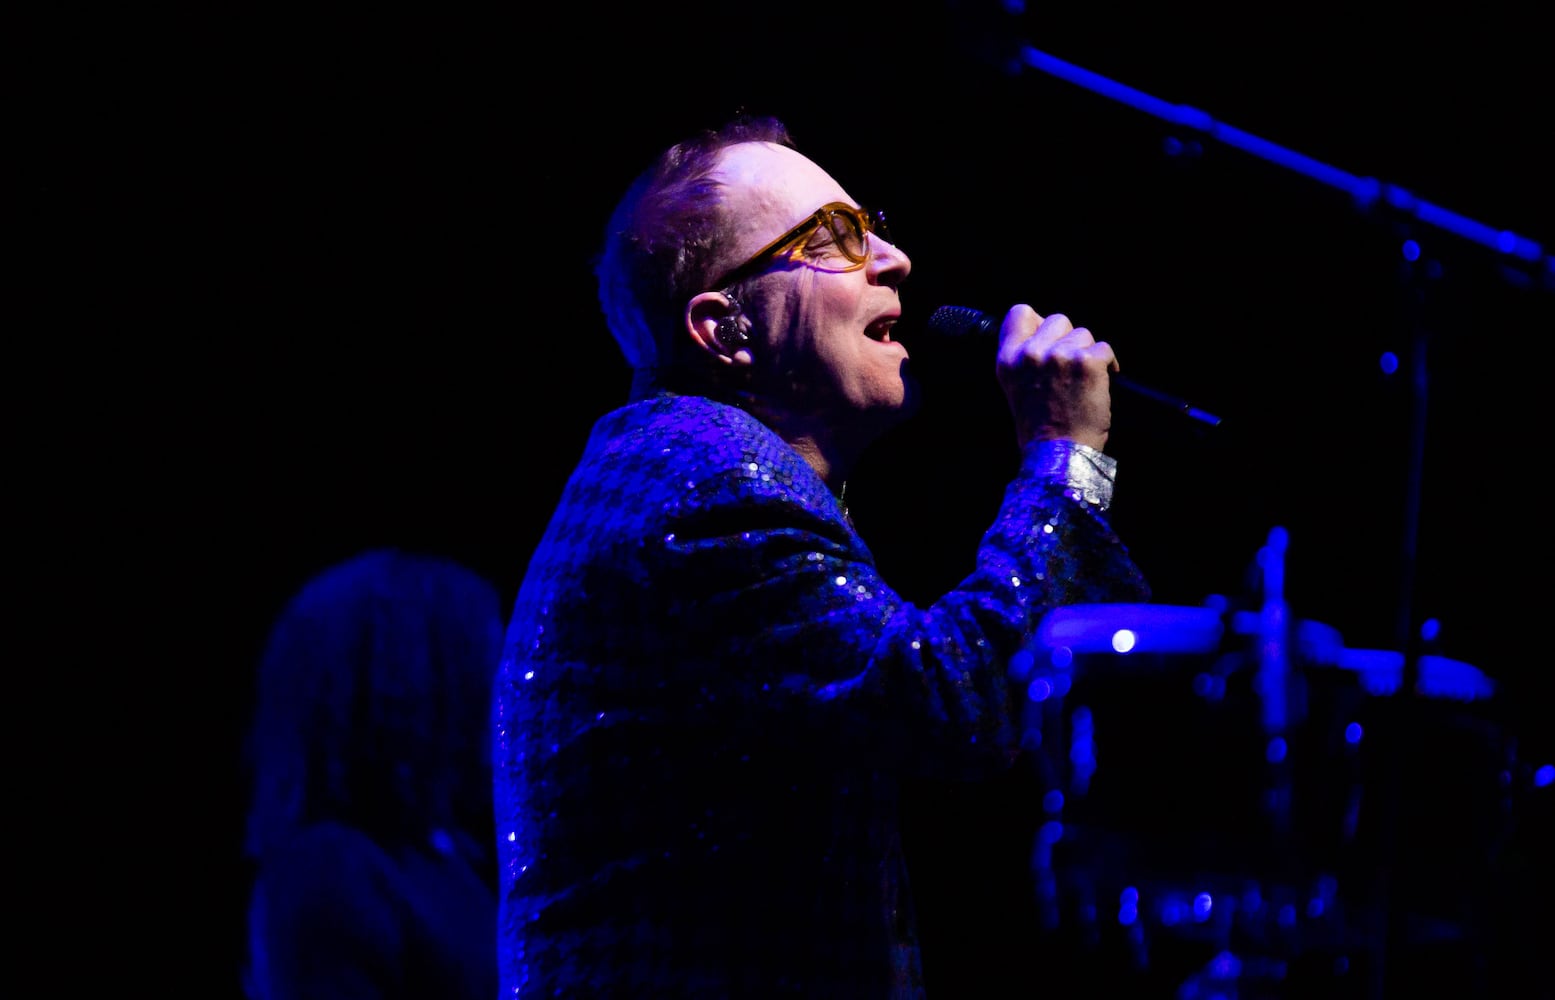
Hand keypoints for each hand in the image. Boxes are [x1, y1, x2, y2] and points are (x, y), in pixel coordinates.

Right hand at [996, 304, 1117, 452]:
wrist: (1058, 456)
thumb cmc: (1039, 429)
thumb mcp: (1015, 388)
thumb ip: (1024, 359)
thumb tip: (1044, 333)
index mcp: (1008, 360)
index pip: (1020, 313)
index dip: (1038, 321)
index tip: (1048, 337)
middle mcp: (1032, 354)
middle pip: (1059, 320)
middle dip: (1068, 339)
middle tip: (1070, 367)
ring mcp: (1061, 357)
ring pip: (1084, 334)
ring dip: (1087, 354)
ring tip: (1082, 382)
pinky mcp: (1088, 363)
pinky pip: (1104, 349)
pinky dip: (1107, 365)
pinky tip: (1100, 384)